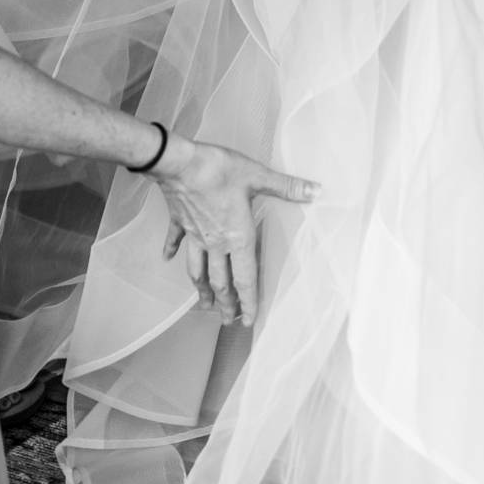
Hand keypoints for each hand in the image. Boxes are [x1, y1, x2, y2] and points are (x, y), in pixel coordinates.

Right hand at [147, 134, 315, 326]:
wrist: (179, 163)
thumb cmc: (219, 170)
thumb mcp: (257, 176)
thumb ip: (287, 187)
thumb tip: (316, 191)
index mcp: (237, 237)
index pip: (245, 279)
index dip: (248, 301)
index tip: (248, 321)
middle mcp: (215, 243)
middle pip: (220, 282)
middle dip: (225, 303)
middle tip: (228, 320)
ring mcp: (194, 235)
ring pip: (198, 270)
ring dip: (201, 289)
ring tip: (203, 304)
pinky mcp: (179, 222)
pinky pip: (176, 241)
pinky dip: (172, 251)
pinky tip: (167, 259)